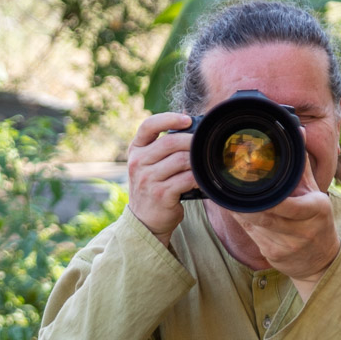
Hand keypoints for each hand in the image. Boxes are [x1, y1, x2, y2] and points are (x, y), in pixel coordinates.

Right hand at [125, 113, 198, 244]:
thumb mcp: (149, 164)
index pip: (149, 126)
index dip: (169, 119)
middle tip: (205, 143)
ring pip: (180, 160)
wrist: (145, 220)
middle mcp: (138, 162)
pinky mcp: (160, 194)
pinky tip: (202, 178)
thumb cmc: (153, 187)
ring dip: (197, 160)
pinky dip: (198, 177)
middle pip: (170, 143)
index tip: (187, 120)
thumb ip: (162, 146)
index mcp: (136, 150)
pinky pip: (186, 179)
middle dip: (192, 141)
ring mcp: (148, 179)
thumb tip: (191, 124)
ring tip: (205, 162)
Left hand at [232, 163, 339, 289]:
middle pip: (267, 216)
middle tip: (230, 190)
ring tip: (228, 199)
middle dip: (247, 205)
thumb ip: (302, 165)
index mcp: (317, 209)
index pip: (289, 204)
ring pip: (257, 226)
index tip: (251, 185)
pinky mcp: (276, 256)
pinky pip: (254, 237)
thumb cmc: (317, 220)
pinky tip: (236, 213)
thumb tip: (298, 132)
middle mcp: (304, 229)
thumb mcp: (315, 192)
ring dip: (240, 213)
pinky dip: (244, 223)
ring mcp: (289, 245)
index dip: (268, 199)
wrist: (322, 260)